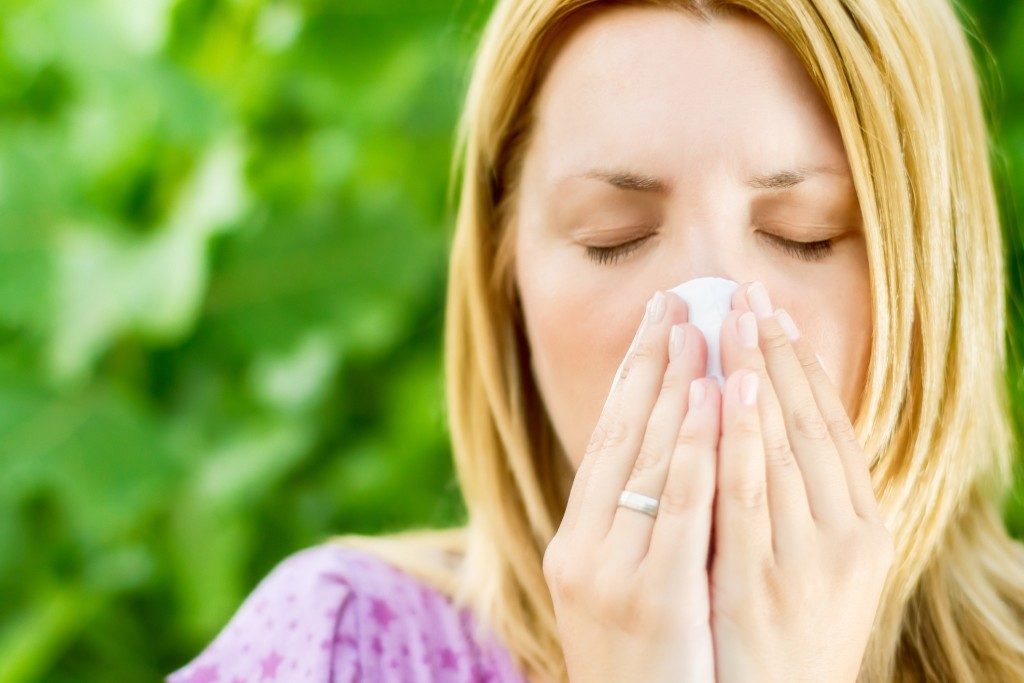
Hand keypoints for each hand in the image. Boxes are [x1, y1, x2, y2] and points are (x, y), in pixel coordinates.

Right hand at [543, 289, 718, 682]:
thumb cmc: (644, 666)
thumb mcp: (623, 590)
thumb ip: (635, 527)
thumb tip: (672, 455)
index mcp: (574, 544)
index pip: (605, 443)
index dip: (631, 380)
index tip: (657, 323)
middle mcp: (582, 550)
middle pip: (619, 438)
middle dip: (650, 366)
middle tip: (677, 301)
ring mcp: (611, 573)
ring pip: (646, 462)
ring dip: (675, 390)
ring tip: (698, 330)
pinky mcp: (651, 597)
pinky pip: (677, 508)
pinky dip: (695, 447)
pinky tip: (715, 399)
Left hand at [709, 281, 893, 682]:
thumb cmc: (785, 639)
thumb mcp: (804, 565)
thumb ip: (794, 501)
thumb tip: (759, 425)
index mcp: (863, 529)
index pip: (832, 429)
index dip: (804, 367)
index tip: (777, 314)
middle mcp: (845, 537)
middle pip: (808, 424)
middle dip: (776, 353)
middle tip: (748, 290)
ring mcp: (806, 559)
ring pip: (782, 447)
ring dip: (759, 375)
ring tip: (735, 314)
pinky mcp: (764, 581)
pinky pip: (749, 493)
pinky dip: (740, 436)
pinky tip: (727, 387)